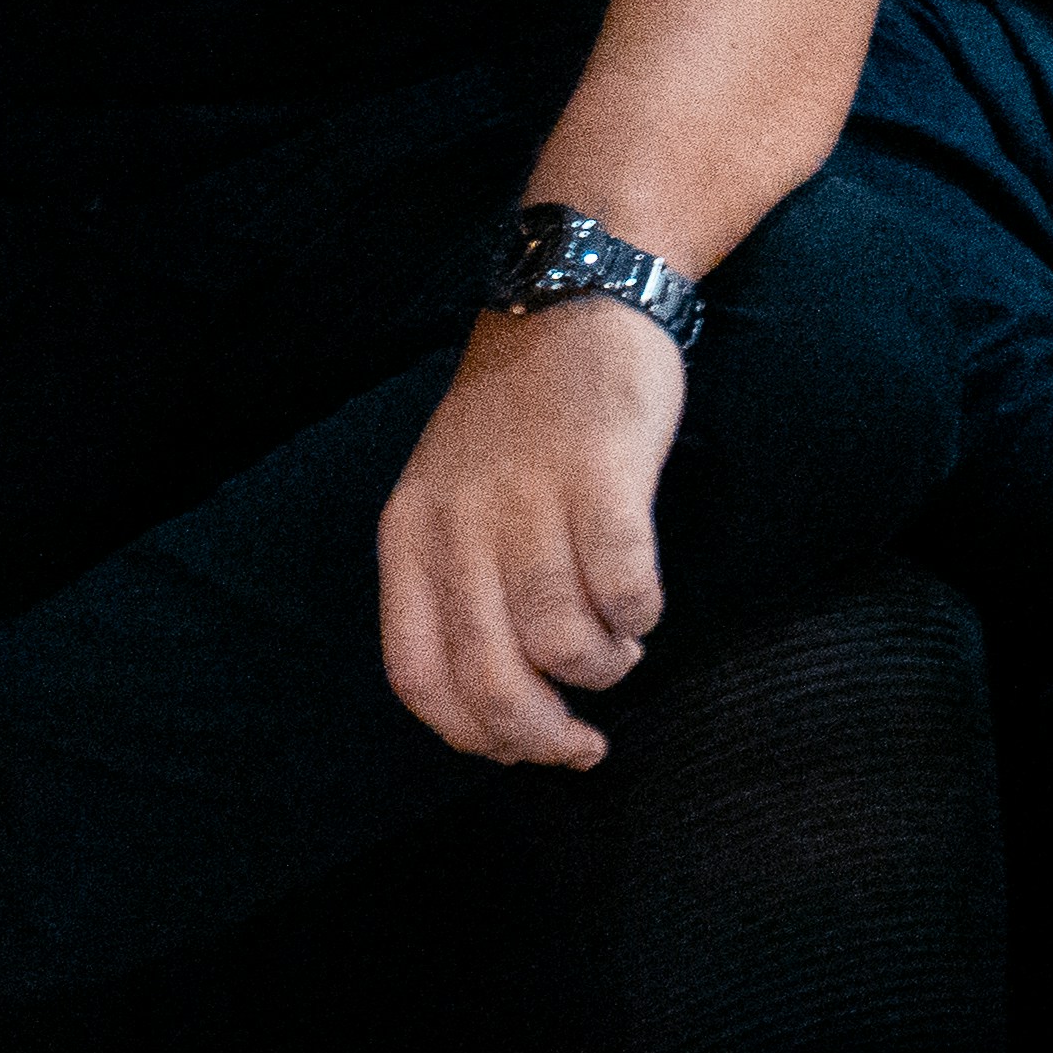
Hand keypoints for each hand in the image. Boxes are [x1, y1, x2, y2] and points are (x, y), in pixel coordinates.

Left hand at [376, 296, 686, 766]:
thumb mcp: (450, 494)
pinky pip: (623, 584)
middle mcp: (457, 524)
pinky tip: (642, 606)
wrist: (571, 301)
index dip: (470, 733)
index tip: (518, 751)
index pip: (417, 673)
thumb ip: (457, 581)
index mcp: (410, 534)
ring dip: (601, 668)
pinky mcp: (600, 473)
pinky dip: (638, 614)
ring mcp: (528, 498)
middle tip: (582, 744)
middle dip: (542, 734)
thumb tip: (501, 694)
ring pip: (561, 640)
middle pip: (491, 676)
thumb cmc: (520, 418)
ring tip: (619, 650)